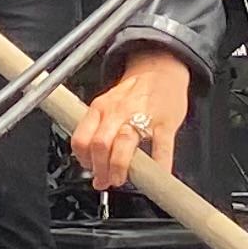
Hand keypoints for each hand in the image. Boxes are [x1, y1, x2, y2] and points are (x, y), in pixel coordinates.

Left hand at [67, 51, 191, 191]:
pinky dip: (159, 165)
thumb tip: (91, 160)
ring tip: (120, 180)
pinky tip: (157, 175)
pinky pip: (161, 147)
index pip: (81, 138)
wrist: (161, 67)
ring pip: (124, 144)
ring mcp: (142, 116)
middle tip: (105, 181)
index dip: (83, 160)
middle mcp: (118, 112)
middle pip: (100, 144)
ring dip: (119, 168)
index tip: (89, 170)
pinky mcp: (165, 122)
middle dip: (100, 169)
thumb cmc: (134, 91)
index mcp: (100, 108)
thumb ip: (98, 129)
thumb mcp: (108, 104)